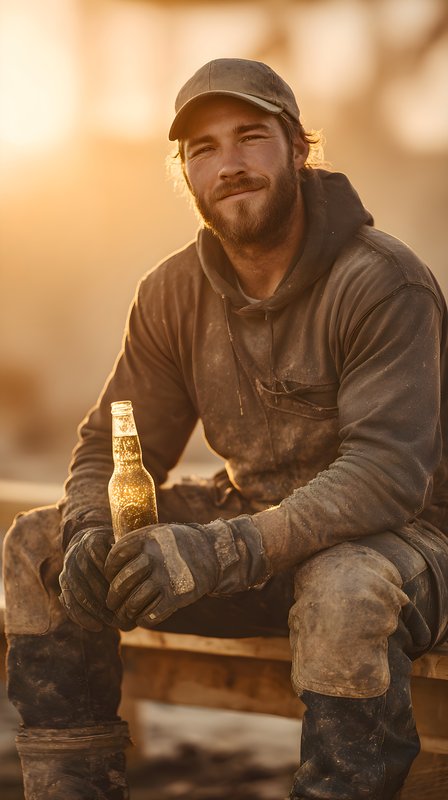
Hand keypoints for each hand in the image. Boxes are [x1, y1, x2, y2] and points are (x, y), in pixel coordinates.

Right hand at [59, 526, 134, 631]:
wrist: (90, 542)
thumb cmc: (116, 547)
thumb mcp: (125, 545)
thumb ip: (130, 557)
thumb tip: (143, 572)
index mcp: (92, 540)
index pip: (103, 563)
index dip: (115, 580)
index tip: (130, 594)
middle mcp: (76, 552)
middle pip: (89, 579)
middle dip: (105, 598)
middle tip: (123, 613)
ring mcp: (68, 568)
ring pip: (78, 592)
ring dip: (95, 611)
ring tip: (112, 623)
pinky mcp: (63, 581)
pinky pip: (69, 601)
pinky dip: (82, 616)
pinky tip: (97, 627)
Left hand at [104, 517, 270, 627]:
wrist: (213, 553)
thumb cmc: (179, 544)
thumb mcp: (158, 533)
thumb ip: (136, 544)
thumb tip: (107, 564)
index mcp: (147, 538)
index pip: (115, 557)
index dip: (108, 569)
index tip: (109, 577)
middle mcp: (155, 557)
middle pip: (121, 582)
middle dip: (113, 597)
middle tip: (112, 602)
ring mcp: (166, 577)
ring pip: (133, 602)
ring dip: (125, 613)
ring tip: (123, 616)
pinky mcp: (177, 596)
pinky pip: (151, 615)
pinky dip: (143, 620)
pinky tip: (142, 618)